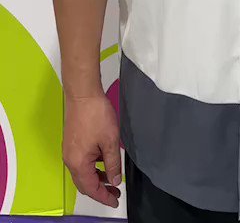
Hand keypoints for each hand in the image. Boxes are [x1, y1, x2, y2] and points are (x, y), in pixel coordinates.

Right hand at [63, 93, 121, 207]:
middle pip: (84, 183)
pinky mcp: (71, 142)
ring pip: (82, 172)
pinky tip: (103, 161)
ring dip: (96, 177)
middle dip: (100, 190)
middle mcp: (70, 160)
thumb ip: (113, 164)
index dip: (104, 197)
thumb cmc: (96, 114)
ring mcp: (69, 150)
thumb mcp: (110, 141)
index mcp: (78, 163)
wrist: (83, 94)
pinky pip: (81, 162)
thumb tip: (114, 180)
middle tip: (115, 193)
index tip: (115, 200)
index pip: (91, 188)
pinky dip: (92, 167)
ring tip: (112, 178)